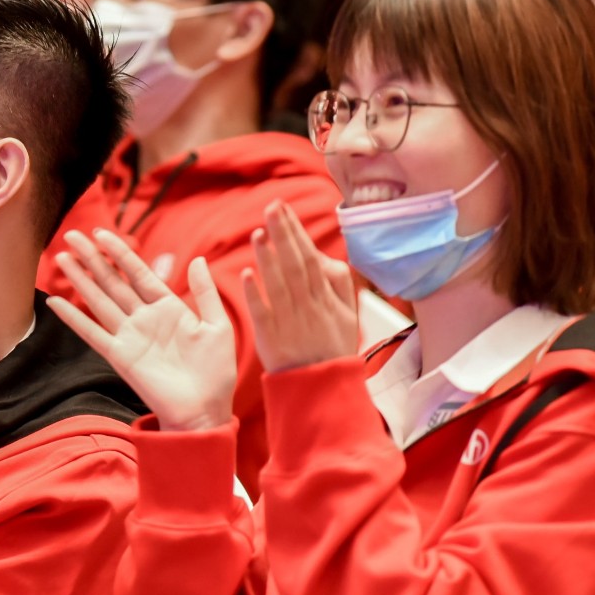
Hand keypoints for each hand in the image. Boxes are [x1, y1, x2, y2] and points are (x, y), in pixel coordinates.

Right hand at [46, 228, 236, 430]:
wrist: (206, 411)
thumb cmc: (216, 373)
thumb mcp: (218, 326)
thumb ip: (205, 293)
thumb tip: (196, 259)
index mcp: (168, 308)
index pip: (138, 273)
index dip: (120, 252)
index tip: (101, 233)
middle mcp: (144, 318)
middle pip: (113, 281)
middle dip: (92, 258)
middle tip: (72, 235)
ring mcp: (130, 337)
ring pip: (99, 300)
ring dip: (80, 279)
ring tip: (61, 257)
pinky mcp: (120, 356)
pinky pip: (92, 333)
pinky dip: (74, 318)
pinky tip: (56, 301)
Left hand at [243, 202, 359, 371]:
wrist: (323, 388)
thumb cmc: (333, 347)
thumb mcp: (348, 314)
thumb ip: (338, 283)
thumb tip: (324, 255)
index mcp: (326, 297)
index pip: (309, 257)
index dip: (296, 232)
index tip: (283, 209)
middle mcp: (309, 306)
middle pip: (295, 264)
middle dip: (284, 234)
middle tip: (272, 206)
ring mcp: (290, 322)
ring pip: (279, 285)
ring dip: (268, 258)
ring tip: (258, 233)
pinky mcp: (272, 339)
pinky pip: (263, 314)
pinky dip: (256, 294)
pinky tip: (247, 274)